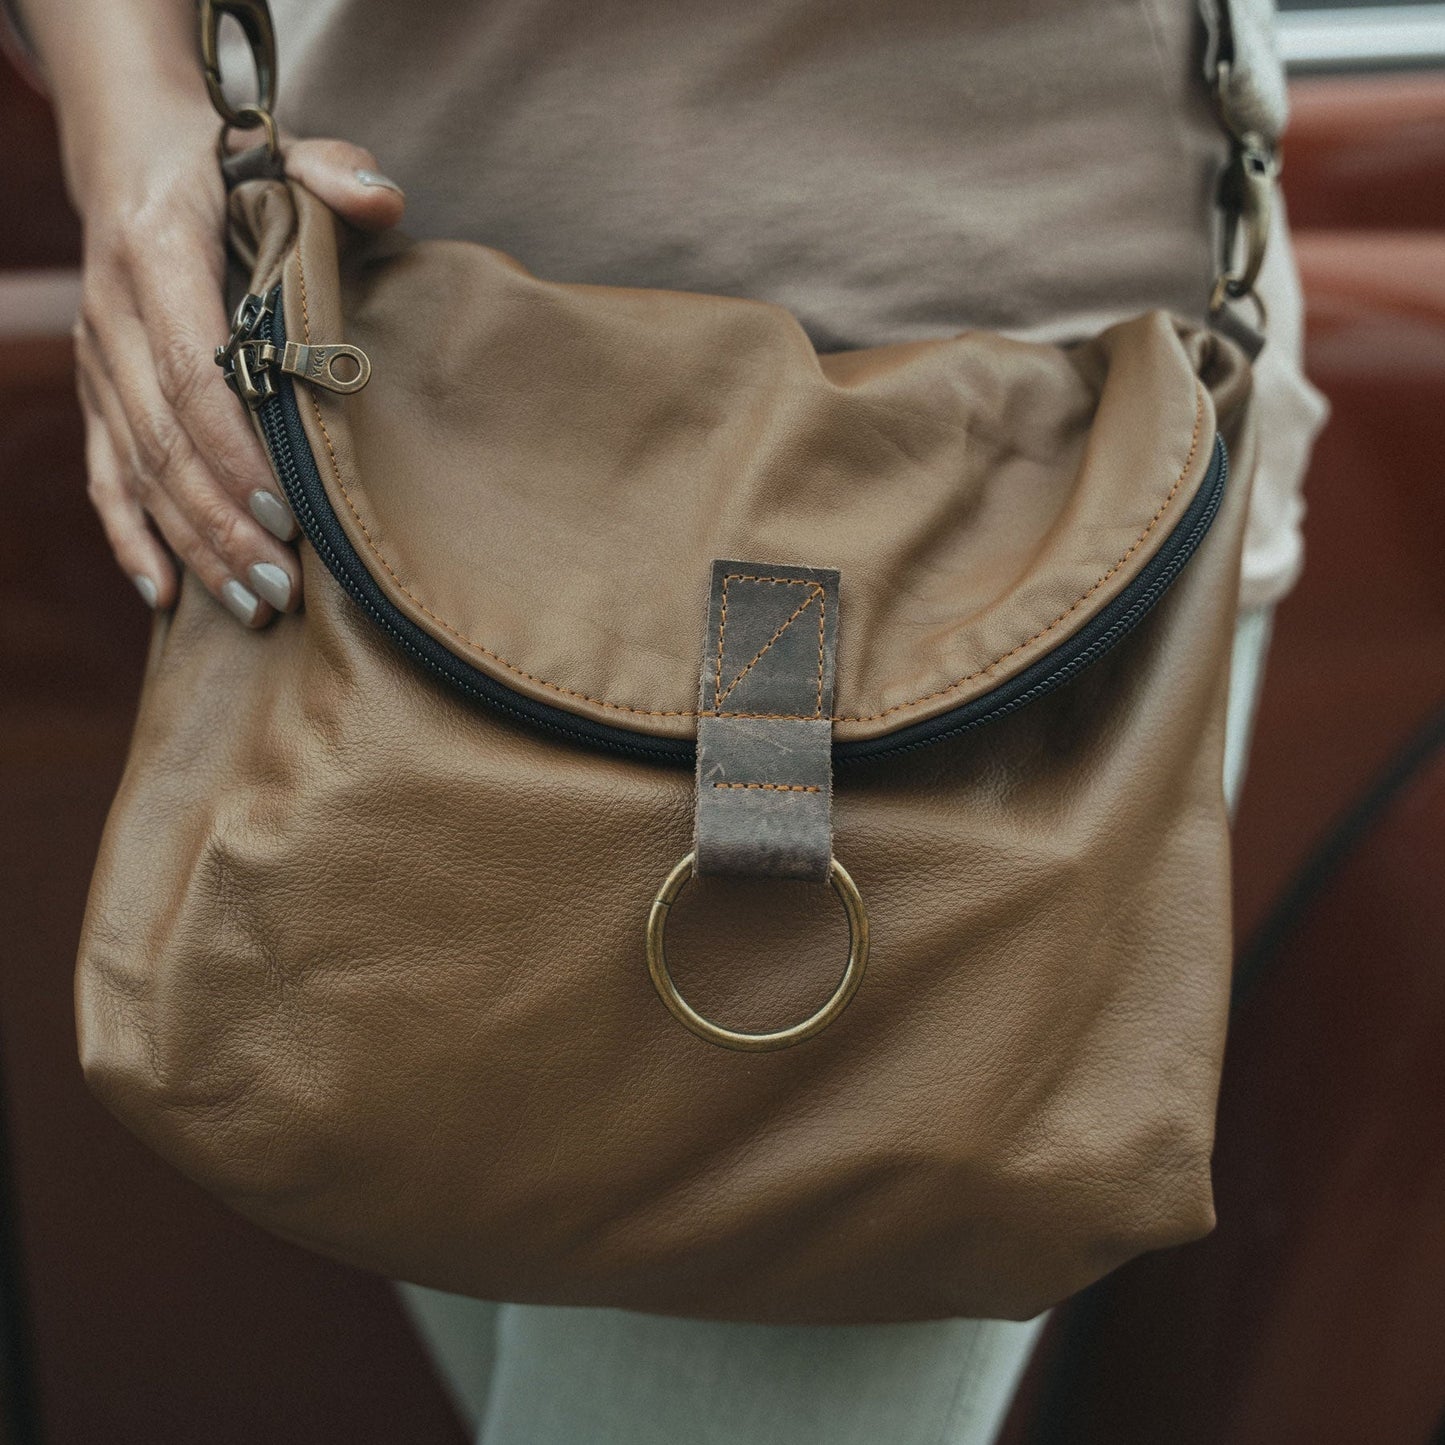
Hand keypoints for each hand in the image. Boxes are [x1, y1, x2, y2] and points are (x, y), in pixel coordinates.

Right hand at [73, 104, 404, 624]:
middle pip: (165, 443)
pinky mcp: (99, 394)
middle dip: (223, 523)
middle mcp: (113, 317)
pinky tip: (166, 595)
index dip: (234, 449)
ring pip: (138, 473)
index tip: (286, 511)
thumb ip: (334, 170)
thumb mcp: (281, 148)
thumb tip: (382, 201)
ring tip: (252, 605)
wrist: (133, 152)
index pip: (190, 373)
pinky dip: (131, 538)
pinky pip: (104, 477)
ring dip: (192, 546)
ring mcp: (99, 363)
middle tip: (283, 586)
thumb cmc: (227, 165)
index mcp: (155, 256)